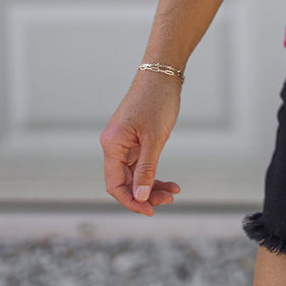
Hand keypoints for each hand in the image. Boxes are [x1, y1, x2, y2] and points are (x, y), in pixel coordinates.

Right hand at [100, 71, 182, 215]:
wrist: (163, 73)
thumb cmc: (157, 101)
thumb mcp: (155, 139)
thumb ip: (147, 169)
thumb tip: (140, 196)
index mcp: (112, 145)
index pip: (115, 185)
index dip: (131, 201)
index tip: (150, 211)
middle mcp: (113, 145)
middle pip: (124, 181)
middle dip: (146, 194)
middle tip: (169, 200)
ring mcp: (123, 142)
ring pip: (134, 174)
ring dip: (152, 185)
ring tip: (173, 191)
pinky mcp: (134, 138)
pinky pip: (141, 163)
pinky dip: (153, 172)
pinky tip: (169, 181)